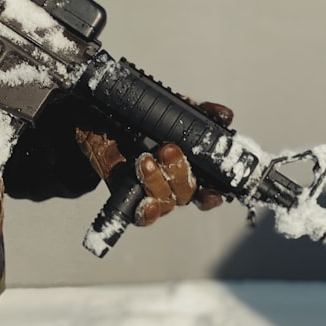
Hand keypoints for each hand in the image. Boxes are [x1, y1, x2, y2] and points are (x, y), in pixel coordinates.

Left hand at [75, 98, 233, 226]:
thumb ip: (198, 112)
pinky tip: (146, 202)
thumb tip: (224, 114)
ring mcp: (154, 194)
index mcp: (192, 166)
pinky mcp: (130, 198)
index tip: (213, 190)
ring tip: (145, 159)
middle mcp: (175, 185)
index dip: (213, 193)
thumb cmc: (142, 120)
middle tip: (169, 149)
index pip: (210, 187)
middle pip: (186, 191)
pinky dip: (147, 211)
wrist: (101, 123)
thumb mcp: (170, 110)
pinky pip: (142, 215)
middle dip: (179, 171)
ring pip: (165, 200)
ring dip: (157, 181)